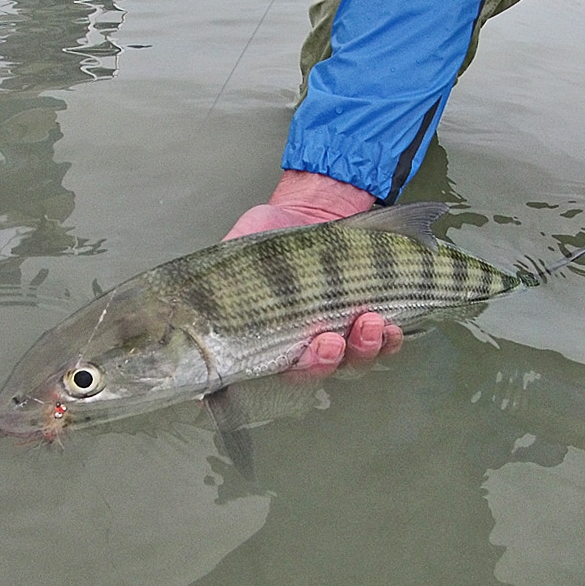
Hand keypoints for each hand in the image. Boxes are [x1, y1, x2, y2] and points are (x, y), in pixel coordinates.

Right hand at [225, 170, 403, 374]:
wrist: (308, 212)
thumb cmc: (266, 240)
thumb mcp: (234, 255)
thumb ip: (218, 288)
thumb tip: (191, 318)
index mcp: (269, 341)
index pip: (277, 371)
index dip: (291, 371)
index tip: (301, 355)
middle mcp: (305, 347)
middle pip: (318, 373)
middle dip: (326, 361)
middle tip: (329, 341)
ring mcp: (340, 338)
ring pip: (353, 362)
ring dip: (363, 349)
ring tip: (370, 323)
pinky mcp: (371, 323)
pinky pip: (384, 345)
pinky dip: (390, 341)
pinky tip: (393, 329)